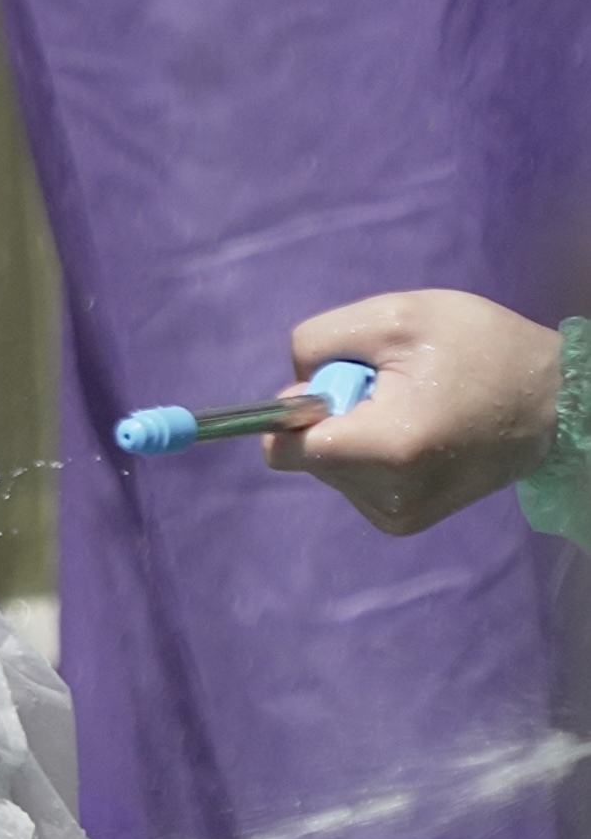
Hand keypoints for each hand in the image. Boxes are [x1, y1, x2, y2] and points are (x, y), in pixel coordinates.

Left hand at [262, 289, 565, 534]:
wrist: (555, 400)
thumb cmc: (480, 348)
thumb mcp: (394, 317)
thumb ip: (317, 346)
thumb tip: (287, 397)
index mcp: (386, 449)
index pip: (283, 449)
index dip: (298, 410)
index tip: (343, 384)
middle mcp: (388, 496)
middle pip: (306, 456)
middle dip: (335, 416)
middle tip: (396, 390)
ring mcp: (398, 515)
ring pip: (329, 469)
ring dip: (355, 434)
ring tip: (415, 410)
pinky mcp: (405, 521)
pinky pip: (354, 483)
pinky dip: (372, 455)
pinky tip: (418, 434)